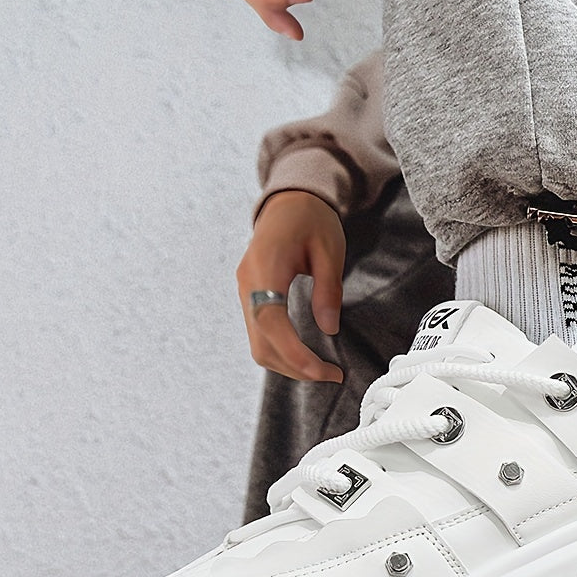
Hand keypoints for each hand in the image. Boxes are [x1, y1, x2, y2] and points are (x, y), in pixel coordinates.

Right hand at [239, 190, 345, 382]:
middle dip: (295, 368)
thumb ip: (327, 289)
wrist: (288, 201)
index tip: (322, 371)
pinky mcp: (250, 298)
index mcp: (265, 268)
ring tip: (321, 369)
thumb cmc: (310, 218)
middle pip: (261, 344)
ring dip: (287, 365)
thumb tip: (328, 328)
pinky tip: (305, 354)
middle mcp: (248, 285)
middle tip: (331, 375)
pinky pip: (260, 335)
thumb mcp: (329, 249)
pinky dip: (281, 352)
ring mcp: (245, 293)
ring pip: (258, 345)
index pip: (272, 323)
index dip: (295, 354)